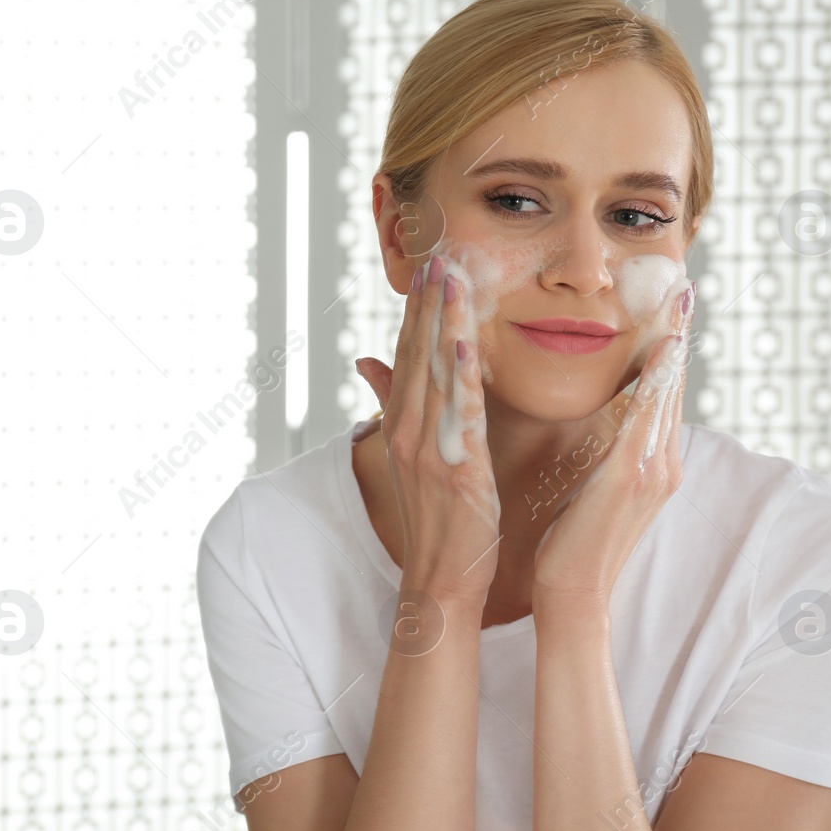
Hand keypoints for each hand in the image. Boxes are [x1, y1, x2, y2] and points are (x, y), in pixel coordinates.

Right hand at [355, 253, 500, 611]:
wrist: (440, 579)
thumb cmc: (439, 522)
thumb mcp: (414, 458)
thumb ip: (396, 406)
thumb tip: (366, 362)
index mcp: (402, 426)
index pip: (407, 355)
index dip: (416, 309)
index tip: (427, 266)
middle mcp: (408, 430)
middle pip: (417, 353)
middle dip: (427, 301)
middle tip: (438, 251)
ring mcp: (427, 448)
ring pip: (435, 373)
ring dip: (443, 321)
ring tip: (450, 276)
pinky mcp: (455, 468)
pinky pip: (458, 413)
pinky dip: (460, 375)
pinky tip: (464, 341)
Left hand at [531, 282, 694, 627]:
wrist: (570, 592)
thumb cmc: (571, 539)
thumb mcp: (591, 482)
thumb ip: (602, 448)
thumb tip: (601, 417)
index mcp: (650, 459)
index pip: (663, 390)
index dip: (668, 344)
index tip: (669, 299)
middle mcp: (663, 459)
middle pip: (675, 382)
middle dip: (680, 330)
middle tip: (684, 280)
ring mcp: (655, 468)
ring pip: (669, 391)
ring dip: (675, 341)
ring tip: (680, 296)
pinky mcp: (634, 477)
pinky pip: (650, 418)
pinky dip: (659, 380)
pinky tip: (664, 347)